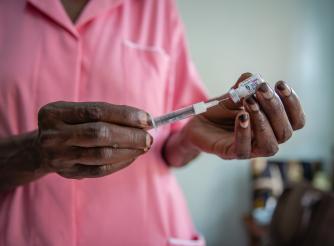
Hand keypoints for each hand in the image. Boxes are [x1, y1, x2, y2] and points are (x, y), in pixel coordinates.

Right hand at [36, 102, 151, 178]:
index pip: (97, 111)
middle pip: (99, 134)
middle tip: (149, 137)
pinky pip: (100, 170)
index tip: (146, 119)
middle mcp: (54, 135)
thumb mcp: (76, 112)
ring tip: (144, 146)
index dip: (125, 115)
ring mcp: (59, 156)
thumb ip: (105, 114)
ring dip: (129, 151)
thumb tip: (142, 121)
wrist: (40, 149)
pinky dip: (120, 163)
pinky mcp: (68, 173)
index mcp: (56, 112)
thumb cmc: (68, 125)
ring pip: (101, 155)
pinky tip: (132, 156)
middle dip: (130, 135)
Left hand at [183, 73, 304, 158]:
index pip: (296, 121)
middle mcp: (265, 139)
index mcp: (272, 125)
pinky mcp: (230, 153)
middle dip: (276, 108)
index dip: (293, 103)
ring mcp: (249, 149)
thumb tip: (252, 78)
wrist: (197, 123)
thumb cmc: (221, 110)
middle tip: (262, 89)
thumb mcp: (234, 94)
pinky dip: (244, 132)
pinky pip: (243, 149)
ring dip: (262, 122)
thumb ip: (245, 86)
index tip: (280, 84)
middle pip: (285, 132)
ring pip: (270, 146)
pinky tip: (240, 117)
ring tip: (250, 102)